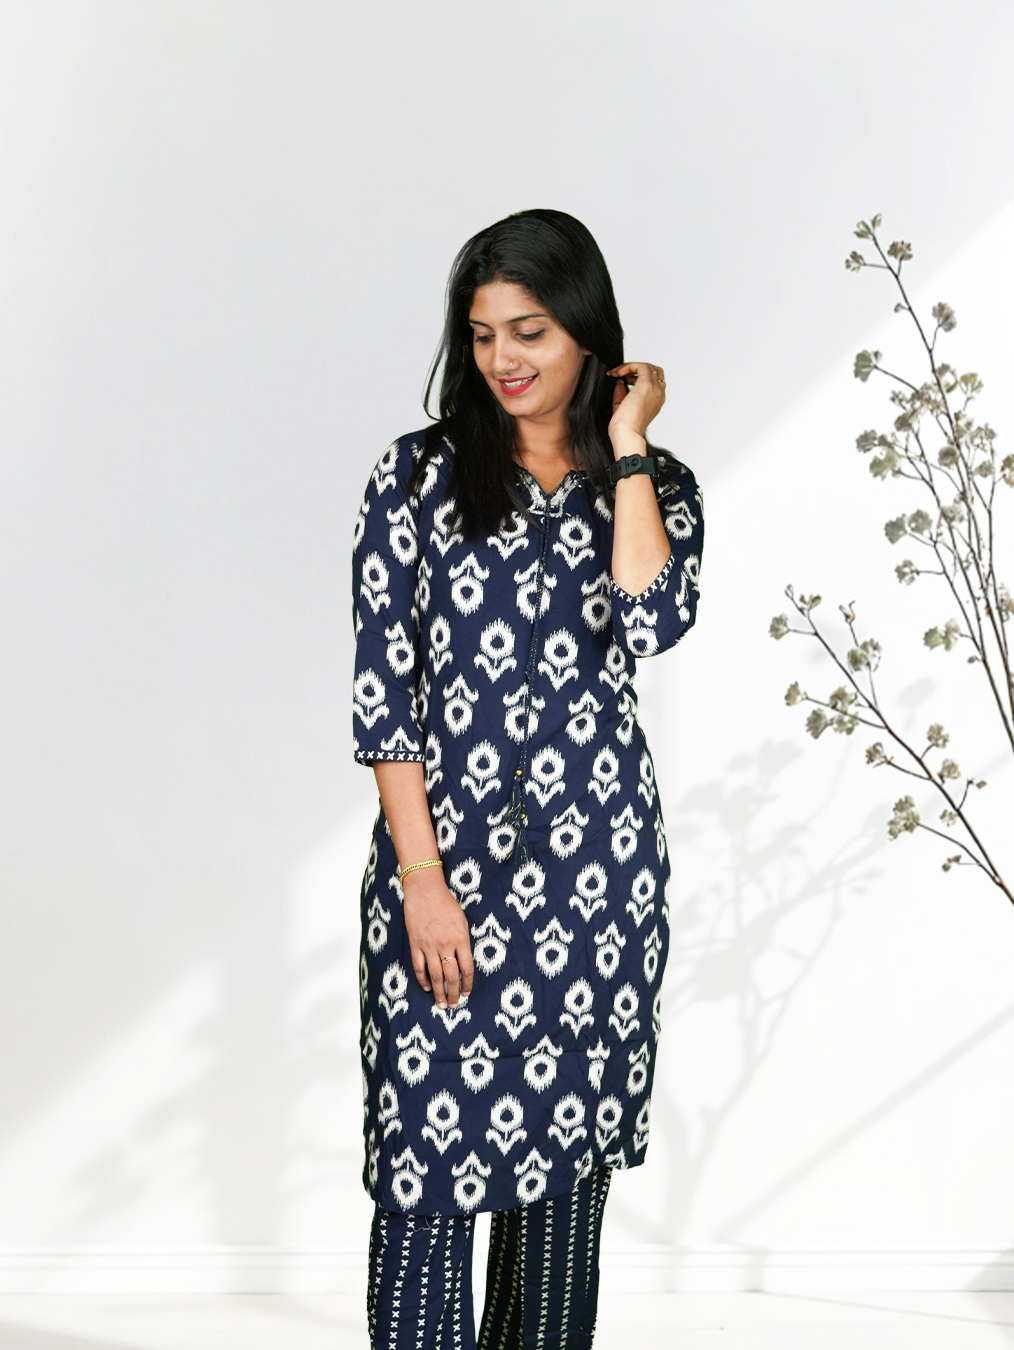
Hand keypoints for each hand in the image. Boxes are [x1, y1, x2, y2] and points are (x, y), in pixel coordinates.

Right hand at [402, 870, 474, 1007]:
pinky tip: (426, 987)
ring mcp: (429, 946)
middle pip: (451, 976)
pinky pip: (419, 967)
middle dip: (454, 993)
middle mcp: (445, 945)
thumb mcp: (462, 921)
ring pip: (435, 976)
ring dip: (438, 992)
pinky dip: (423, 979)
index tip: (467, 993)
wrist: (425, 890)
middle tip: (454, 1005)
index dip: (468, 984)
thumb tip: (463, 961)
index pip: (467, 968)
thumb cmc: (446, 903)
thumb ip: (463, 941)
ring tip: (441, 1005)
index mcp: (461, 939)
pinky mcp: (415, 944)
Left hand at [605, 361, 665, 442]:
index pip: (653, 382)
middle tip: (622, 375)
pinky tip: (618, 372)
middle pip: (655, 372)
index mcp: (656, 401)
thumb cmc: (625, 428)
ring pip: (649, 367)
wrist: (627, 434)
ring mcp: (655, 389)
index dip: (638, 378)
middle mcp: (659, 394)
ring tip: (618, 373)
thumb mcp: (622, 408)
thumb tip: (619, 382)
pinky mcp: (647, 385)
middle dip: (638, 370)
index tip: (623, 381)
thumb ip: (622, 394)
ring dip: (632, 367)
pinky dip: (629, 366)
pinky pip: (640, 366)